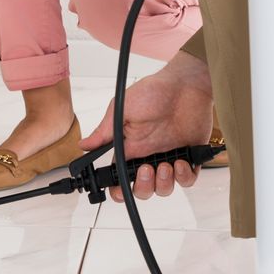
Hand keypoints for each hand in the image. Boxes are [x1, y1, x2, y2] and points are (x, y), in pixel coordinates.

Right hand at [79, 52, 214, 202]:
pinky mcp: (189, 155)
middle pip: (141, 188)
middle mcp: (148, 155)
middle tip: (145, 171)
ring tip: (164, 165)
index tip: (119, 188)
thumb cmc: (154, 92)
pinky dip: (183, 177)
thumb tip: (83, 144)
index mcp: (130, 147)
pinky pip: (187, 179)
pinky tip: (180, 161)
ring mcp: (169, 156)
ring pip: (163, 188)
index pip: (120, 176)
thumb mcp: (122, 109)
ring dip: (162, 183)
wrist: (186, 84)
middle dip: (142, 188)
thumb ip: (104, 132)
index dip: (118, 188)